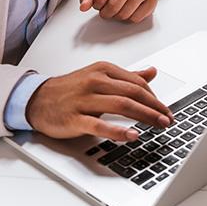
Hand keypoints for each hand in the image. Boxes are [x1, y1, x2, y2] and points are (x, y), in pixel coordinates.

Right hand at [25, 62, 172, 141]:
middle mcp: (95, 81)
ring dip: (145, 116)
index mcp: (103, 70)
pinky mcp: (75, 118)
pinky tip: (132, 135)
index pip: (137, 82)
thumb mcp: (99, 76)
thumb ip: (127, 76)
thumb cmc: (70, 88)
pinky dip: (119, 131)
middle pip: (133, 92)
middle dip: (155, 106)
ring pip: (122, 105)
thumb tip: (152, 71)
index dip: (155, 96)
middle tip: (168, 118)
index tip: (165, 109)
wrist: (38, 99)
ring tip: (159, 124)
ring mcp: (85, 99)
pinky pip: (100, 125)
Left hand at [79, 0, 156, 22]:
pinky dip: (129, 18)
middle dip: (106, 13)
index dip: (97, 4)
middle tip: (106, 9)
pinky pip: (136, 18)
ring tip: (117, 8)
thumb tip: (83, 7)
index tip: (98, 3)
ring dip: (117, 16)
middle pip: (114, 6)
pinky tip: (128, 9)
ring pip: (125, 14)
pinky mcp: (152, 0)